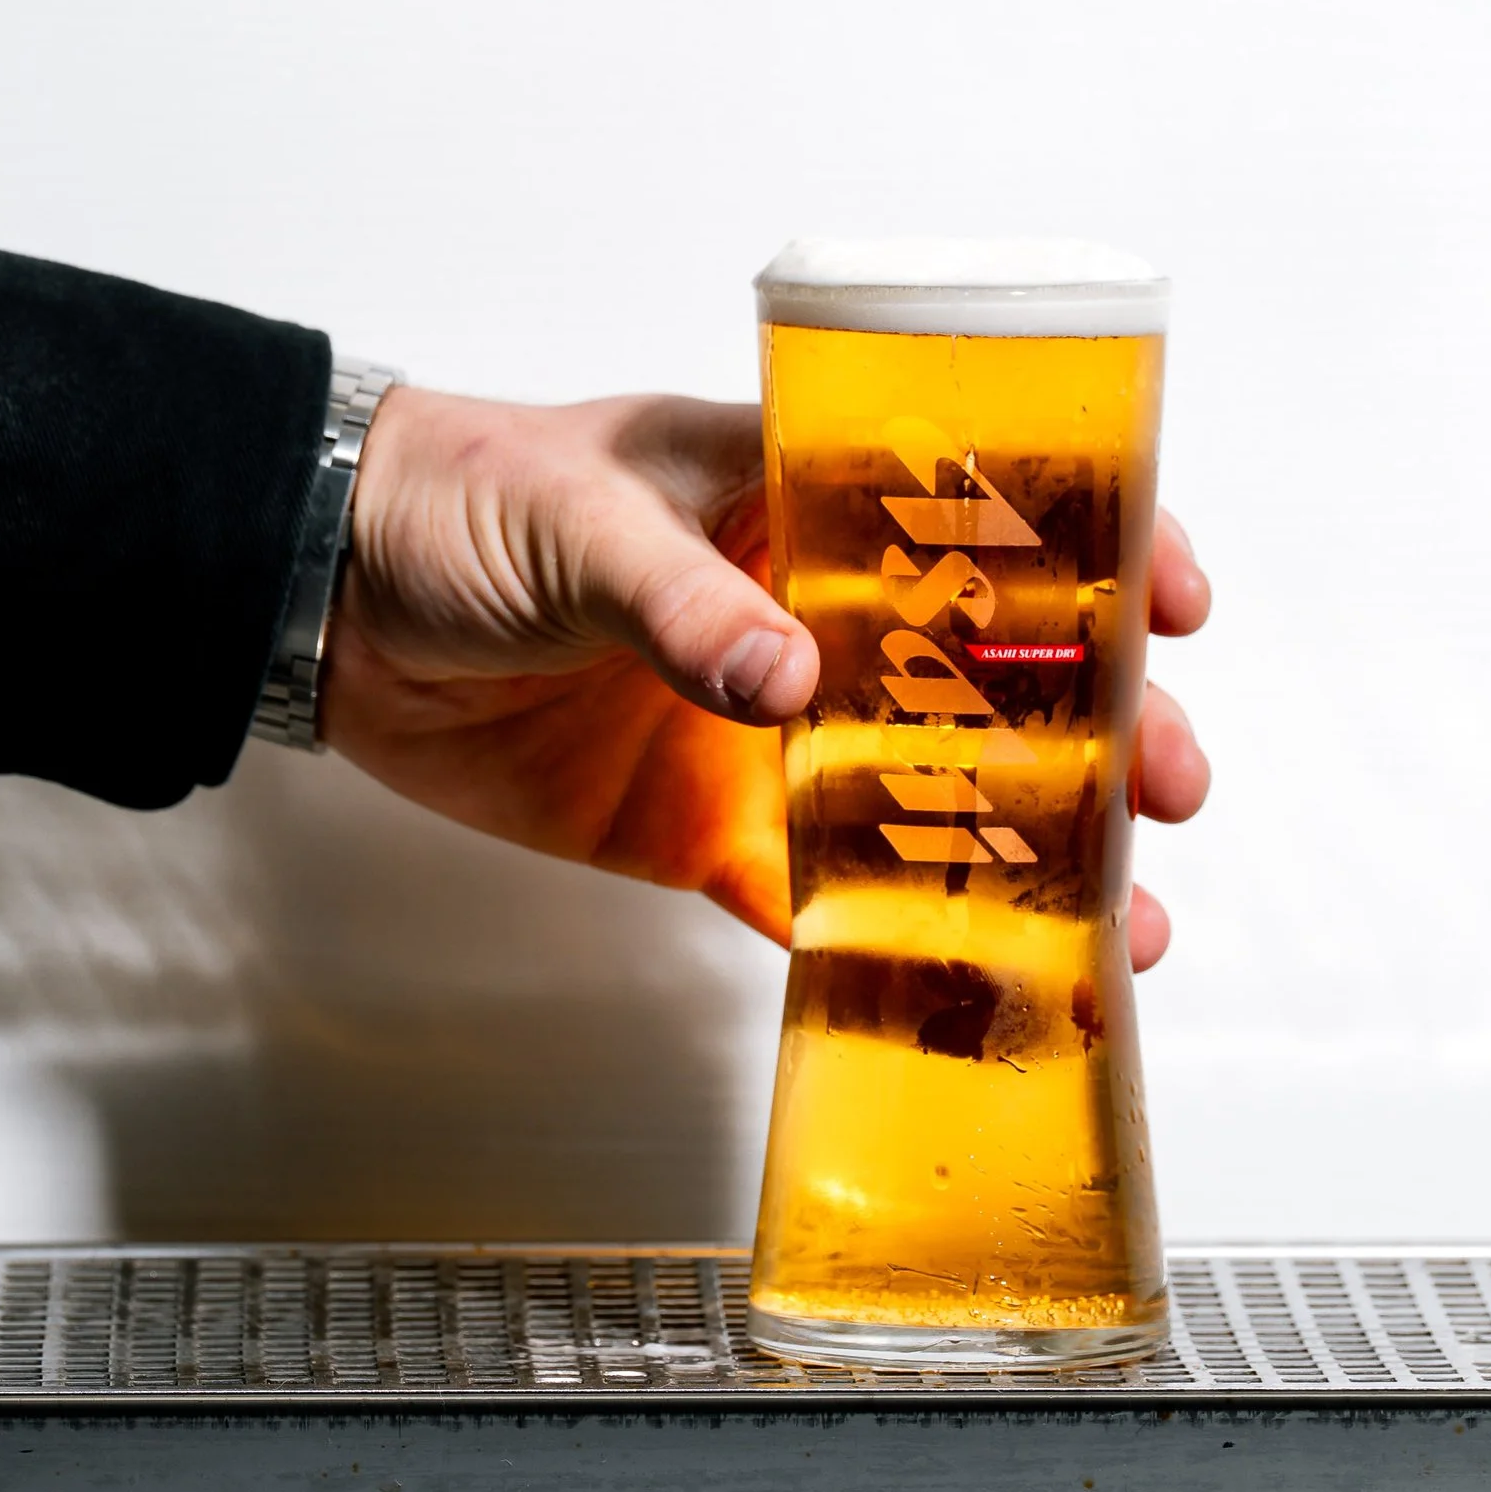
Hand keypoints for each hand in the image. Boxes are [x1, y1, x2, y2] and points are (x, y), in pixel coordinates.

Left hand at [321, 387, 1211, 963]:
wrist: (317, 598)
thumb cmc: (454, 500)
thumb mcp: (575, 519)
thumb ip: (683, 600)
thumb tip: (797, 676)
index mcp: (793, 497)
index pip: (976, 506)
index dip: (1093, 542)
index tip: (1173, 599)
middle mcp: (805, 614)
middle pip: (988, 672)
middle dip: (1096, 726)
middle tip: (1168, 782)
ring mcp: (762, 728)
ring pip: (929, 799)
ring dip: (1026, 853)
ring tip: (1123, 919)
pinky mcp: (702, 830)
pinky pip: (812, 901)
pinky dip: (883, 952)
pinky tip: (970, 994)